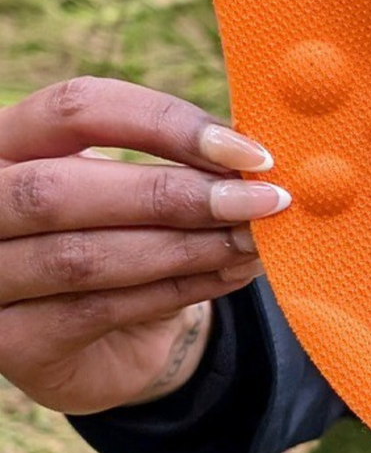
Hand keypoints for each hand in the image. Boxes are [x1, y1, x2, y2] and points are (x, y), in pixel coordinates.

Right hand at [0, 77, 287, 413]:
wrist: (108, 341)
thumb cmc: (130, 237)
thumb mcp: (146, 190)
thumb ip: (188, 166)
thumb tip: (257, 155)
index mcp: (11, 141)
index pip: (76, 109)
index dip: (165, 123)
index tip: (250, 152)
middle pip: (61, 189)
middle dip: (174, 195)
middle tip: (263, 201)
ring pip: (81, 257)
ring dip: (185, 247)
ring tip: (254, 241)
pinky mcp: (10, 343)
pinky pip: (99, 310)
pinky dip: (177, 290)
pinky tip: (231, 274)